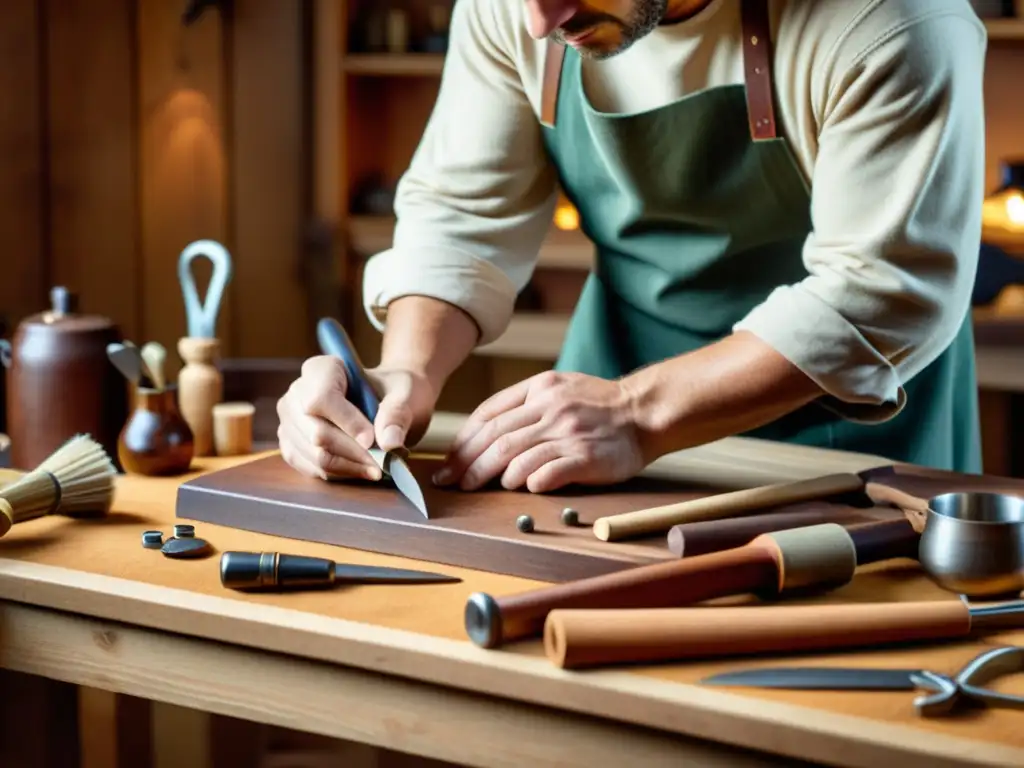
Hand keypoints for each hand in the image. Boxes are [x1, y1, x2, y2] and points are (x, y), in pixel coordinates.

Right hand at [277, 355, 437, 480]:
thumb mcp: (405, 394)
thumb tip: (389, 443)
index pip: (322, 398)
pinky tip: (360, 469)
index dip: (347, 422)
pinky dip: (338, 473)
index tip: (372, 439)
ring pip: (313, 454)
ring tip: (376, 469)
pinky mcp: (292, 444)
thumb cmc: (393, 392)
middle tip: (382, 463)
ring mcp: (290, 420)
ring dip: (348, 466)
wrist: (386, 402)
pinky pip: (310, 467)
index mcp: (321, 368)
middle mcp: (297, 393)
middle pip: (316, 432)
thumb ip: (397, 413)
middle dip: (352, 452)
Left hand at [433, 371, 645, 492]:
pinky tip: (520, 488)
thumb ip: (525, 404)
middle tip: (451, 482)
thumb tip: (485, 433)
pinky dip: (528, 481)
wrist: (644, 412)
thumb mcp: (559, 388)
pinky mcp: (585, 457)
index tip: (450, 461)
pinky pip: (547, 472)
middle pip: (496, 438)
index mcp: (540, 388)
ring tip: (479, 487)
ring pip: (514, 455)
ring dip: (491, 474)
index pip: (489, 414)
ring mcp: (568, 433)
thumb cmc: (598, 405)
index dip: (464, 440)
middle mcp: (551, 408)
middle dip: (467, 463)